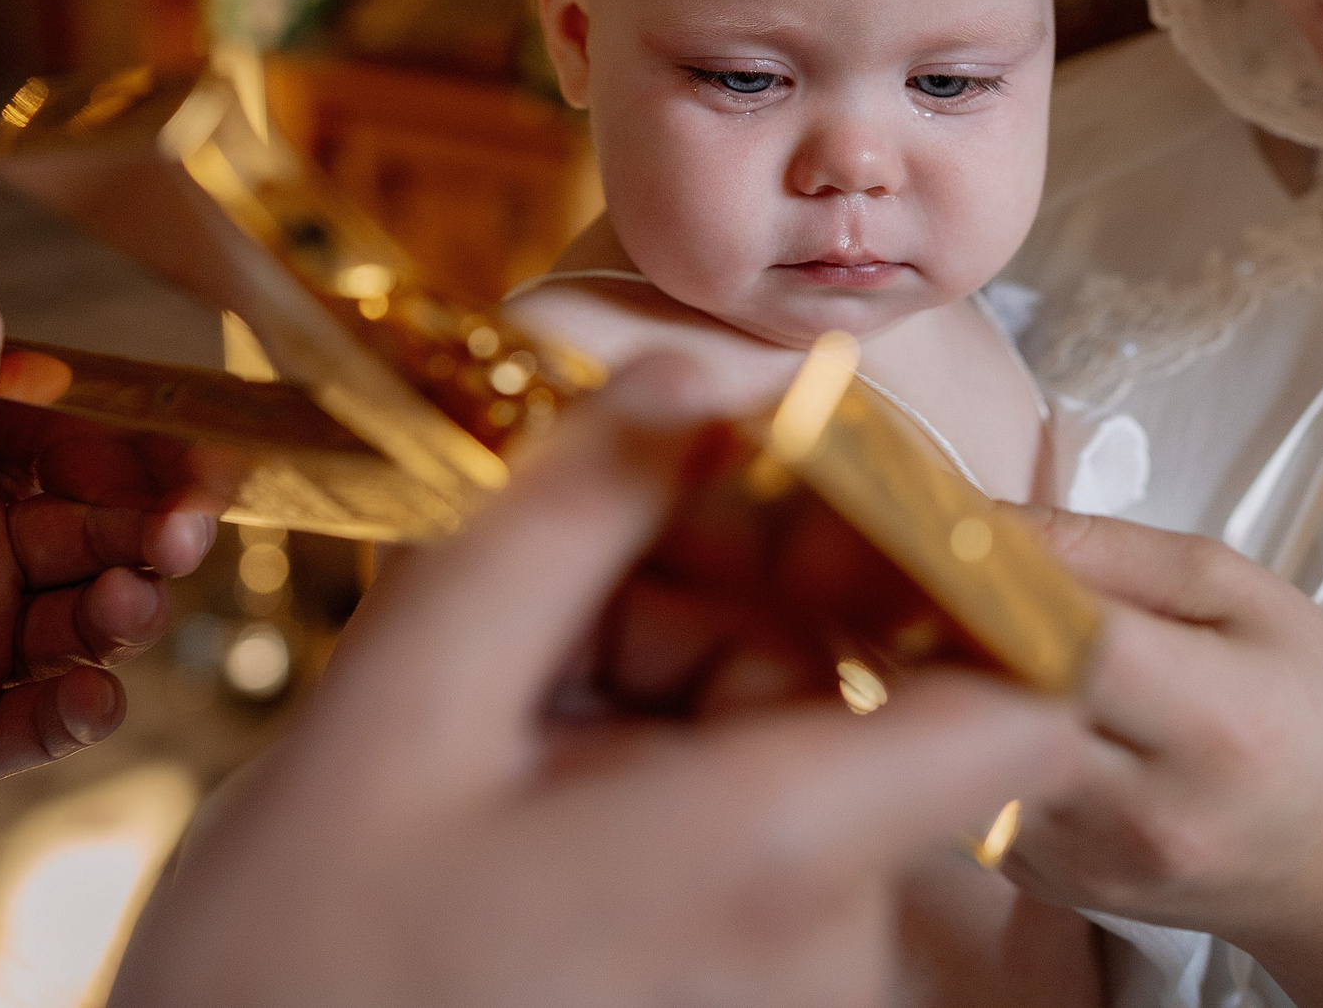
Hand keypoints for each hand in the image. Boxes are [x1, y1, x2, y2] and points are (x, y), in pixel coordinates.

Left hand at [0, 301, 214, 927]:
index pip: (51, 443)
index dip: (117, 441)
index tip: (166, 444)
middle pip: (94, 529)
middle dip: (154, 522)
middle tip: (185, 526)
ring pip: (89, 619)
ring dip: (130, 608)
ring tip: (127, 606)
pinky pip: (46, 723)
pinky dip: (87, 709)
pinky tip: (92, 697)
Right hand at [114, 357, 1085, 1007]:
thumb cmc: (296, 964)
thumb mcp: (405, 701)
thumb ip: (569, 518)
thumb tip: (690, 376)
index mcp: (776, 855)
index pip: (1026, 692)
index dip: (958, 564)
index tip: (817, 488)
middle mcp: (827, 945)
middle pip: (849, 688)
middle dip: (708, 602)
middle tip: (537, 606)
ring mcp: (793, 994)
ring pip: (783, 753)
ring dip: (657, 689)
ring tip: (495, 724)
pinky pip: (749, 839)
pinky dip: (649, 775)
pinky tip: (517, 790)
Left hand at [1000, 509, 1322, 1007]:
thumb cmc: (1321, 715)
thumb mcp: (1243, 595)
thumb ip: (1110, 549)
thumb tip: (989, 522)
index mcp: (1209, 720)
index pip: (1062, 642)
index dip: (994, 581)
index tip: (958, 536)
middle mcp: (1145, 810)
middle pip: (993, 703)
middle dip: (952, 631)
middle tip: (938, 581)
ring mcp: (1094, 863)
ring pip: (969, 753)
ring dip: (957, 690)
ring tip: (978, 642)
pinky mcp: (1056, 888)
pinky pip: (977, 800)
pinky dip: (977, 748)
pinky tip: (1017, 713)